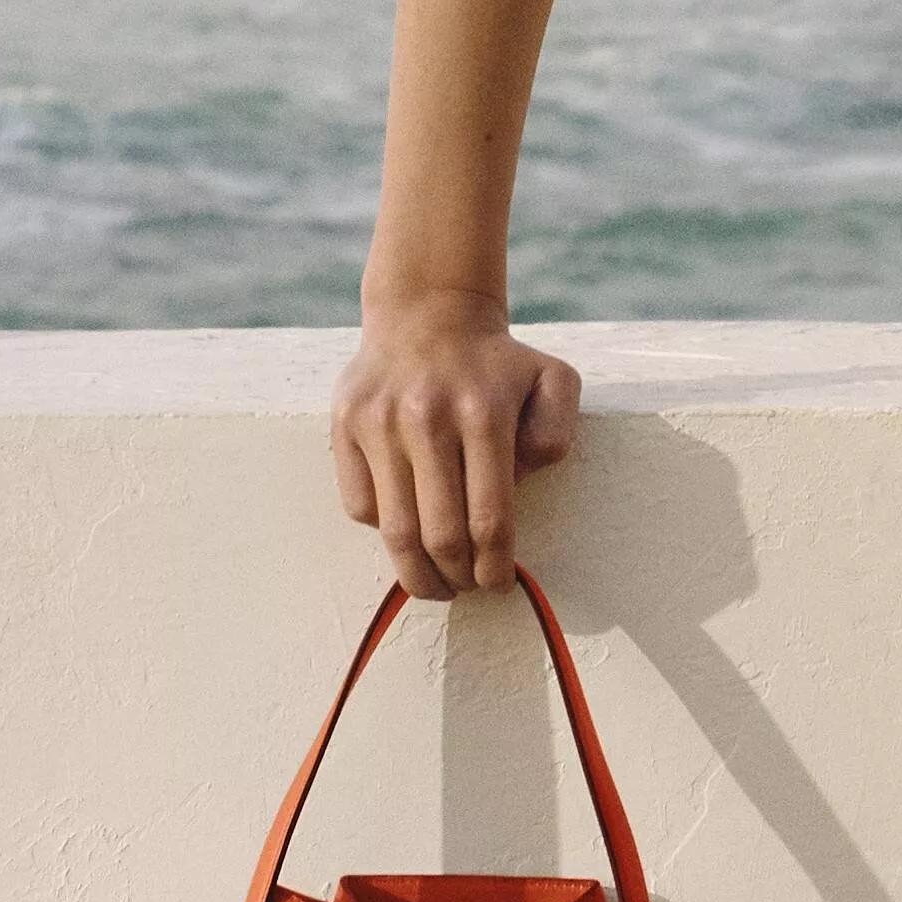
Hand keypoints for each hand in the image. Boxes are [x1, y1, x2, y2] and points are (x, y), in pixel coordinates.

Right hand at [327, 298, 582, 595]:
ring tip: (435, 584)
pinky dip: (384, 530)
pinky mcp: (346, 425)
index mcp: (484, 413)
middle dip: (458, 578)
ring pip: (394, 530)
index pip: (489, 518)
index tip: (498, 584)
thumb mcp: (554, 381)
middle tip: (467, 588)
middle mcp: (428, 418)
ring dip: (417, 574)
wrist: (428, 314)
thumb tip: (520, 484)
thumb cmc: (497, 364)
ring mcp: (380, 422)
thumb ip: (555, 434)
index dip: (494, 566)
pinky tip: (406, 528)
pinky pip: (360, 505)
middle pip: (439, 534)